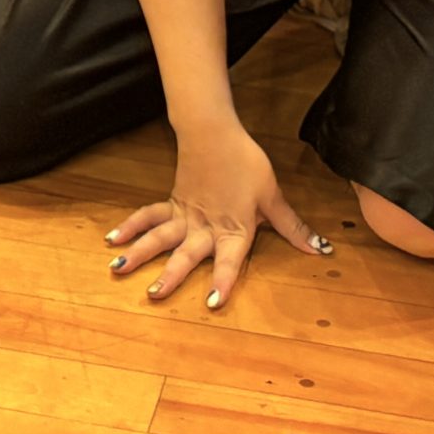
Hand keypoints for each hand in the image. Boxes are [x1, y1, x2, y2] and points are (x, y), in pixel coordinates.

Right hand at [103, 120, 331, 309]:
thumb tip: (320, 248)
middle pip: (186, 253)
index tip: (213, 303)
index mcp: (234, 228)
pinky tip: (112, 240)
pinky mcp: (173, 203)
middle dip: (171, 275)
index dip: (223, 280)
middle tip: (154, 295)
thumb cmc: (246, 162)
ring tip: (119, 270)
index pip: (229, 259)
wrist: (215, 130)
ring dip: (140, 253)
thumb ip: (291, 226)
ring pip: (160, 237)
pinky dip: (131, 226)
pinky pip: (149, 216)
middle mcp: (206, 226)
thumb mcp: (273, 195)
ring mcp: (185, 215)